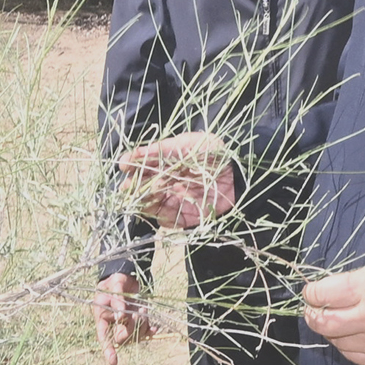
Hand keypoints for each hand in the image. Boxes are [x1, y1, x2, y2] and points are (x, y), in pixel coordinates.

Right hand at [94, 273, 153, 364]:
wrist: (126, 276)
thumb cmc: (115, 280)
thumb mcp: (114, 286)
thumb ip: (117, 300)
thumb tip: (121, 316)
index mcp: (102, 318)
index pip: (103, 338)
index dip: (108, 351)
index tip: (114, 362)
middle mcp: (114, 324)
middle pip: (122, 337)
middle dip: (131, 328)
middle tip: (135, 313)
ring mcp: (126, 323)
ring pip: (135, 335)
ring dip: (141, 324)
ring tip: (141, 308)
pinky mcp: (138, 321)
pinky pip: (145, 332)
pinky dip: (150, 330)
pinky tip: (155, 327)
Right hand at [117, 130, 235, 228]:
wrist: (240, 175)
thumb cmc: (215, 154)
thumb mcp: (187, 144)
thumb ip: (160, 150)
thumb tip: (131, 155)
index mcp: (167, 163)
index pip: (142, 167)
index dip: (132, 166)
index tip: (124, 165)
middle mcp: (168, 182)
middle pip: (143, 188)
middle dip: (133, 187)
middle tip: (128, 187)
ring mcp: (175, 200)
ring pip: (150, 205)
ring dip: (144, 201)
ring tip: (143, 196)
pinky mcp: (184, 217)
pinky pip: (166, 219)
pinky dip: (162, 214)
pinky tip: (163, 205)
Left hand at [302, 259, 364, 364]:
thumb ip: (346, 283)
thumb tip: (318, 294)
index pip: (324, 294)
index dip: (311, 293)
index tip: (311, 292)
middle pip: (324, 323)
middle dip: (312, 316)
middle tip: (313, 310)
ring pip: (336, 342)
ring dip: (331, 331)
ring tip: (339, 321)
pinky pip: (352, 356)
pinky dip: (346, 345)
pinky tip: (353, 334)